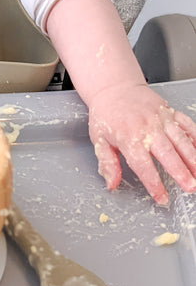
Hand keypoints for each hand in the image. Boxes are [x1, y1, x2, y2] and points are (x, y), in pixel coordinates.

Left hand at [88, 83, 195, 203]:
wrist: (113, 87)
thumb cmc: (106, 114)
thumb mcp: (98, 139)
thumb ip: (107, 163)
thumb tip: (112, 184)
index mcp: (128, 137)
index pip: (142, 165)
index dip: (153, 184)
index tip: (162, 198)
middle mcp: (147, 128)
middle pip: (167, 153)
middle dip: (181, 172)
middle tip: (191, 187)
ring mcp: (160, 118)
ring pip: (181, 140)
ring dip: (193, 158)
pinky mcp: (169, 111)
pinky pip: (186, 124)